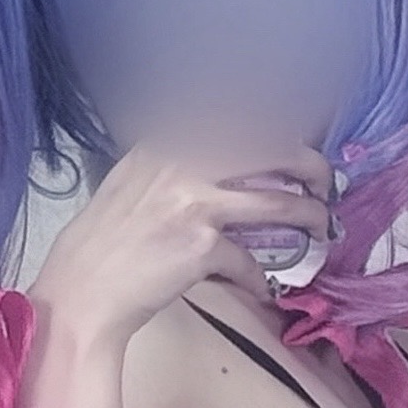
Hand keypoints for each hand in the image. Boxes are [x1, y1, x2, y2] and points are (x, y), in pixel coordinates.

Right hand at [30, 139, 335, 347]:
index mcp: (169, 139)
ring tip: (321, 229)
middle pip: (273, 148)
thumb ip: (180, 161)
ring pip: (277, 201)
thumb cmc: (107, 241)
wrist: (81, 289)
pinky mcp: (201, 245)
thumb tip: (234, 163)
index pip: (241, 118)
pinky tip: (262, 287)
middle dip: (312, 165)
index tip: (300, 145)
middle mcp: (183, 160)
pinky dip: (261, 278)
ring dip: (309, 217)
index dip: (282, 130)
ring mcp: (194, 200)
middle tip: (326, 185)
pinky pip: (250, 260)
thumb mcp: (137, 179)